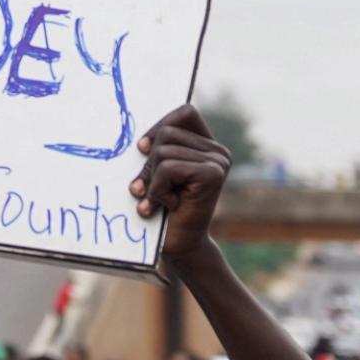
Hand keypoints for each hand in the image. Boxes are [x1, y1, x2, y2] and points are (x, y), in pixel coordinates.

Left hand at [129, 105, 230, 265]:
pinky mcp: (213, 174)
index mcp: (206, 146)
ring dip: (151, 181)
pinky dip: (157, 190)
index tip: (142, 149)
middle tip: (147, 189)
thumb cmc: (162, 209)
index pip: (184, 113)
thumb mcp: (155, 174)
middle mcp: (218, 151)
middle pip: (166, 132)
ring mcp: (218, 162)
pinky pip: (167, 168)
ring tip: (159, 200)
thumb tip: (140, 137)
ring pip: (163, 152)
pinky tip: (169, 206)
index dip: (159, 125)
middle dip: (147, 163)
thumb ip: (156, 150)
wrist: (179, 245)